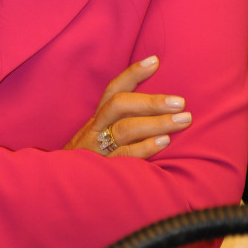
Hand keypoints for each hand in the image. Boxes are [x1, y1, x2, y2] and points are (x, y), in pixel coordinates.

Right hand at [64, 56, 190, 158]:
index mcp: (97, 118)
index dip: (133, 73)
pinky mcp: (102, 168)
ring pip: (125, 128)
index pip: (113, 88)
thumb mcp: (101, 137)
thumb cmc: (92, 159)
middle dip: (151, 101)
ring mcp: (97, 148)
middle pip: (119, 105)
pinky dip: (145, 147)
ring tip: (182, 120)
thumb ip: (122, 122)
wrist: (65, 187)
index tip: (155, 61)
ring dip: (156, 122)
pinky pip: (125, 155)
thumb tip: (159, 107)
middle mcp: (95, 128)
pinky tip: (164, 142)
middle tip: (180, 101)